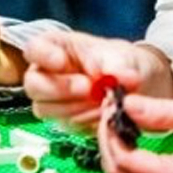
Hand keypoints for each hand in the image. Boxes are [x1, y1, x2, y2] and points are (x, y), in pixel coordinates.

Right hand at [23, 31, 169, 133]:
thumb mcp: (122, 56)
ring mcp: (52, 99)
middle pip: (34, 85)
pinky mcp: (64, 119)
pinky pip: (66, 124)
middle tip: (89, 88)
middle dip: (61, 89)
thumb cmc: (121, 62)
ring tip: (103, 101)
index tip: (62, 62)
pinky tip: (103, 113)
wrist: (138, 85)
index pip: (34, 49)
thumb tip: (119, 77)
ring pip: (46, 109)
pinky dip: (86, 120)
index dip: (44, 56)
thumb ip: (118, 65)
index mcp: (55, 47)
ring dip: (76, 108)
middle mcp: (47, 74)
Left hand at [97, 94, 172, 172]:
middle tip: (109, 115)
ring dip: (112, 156)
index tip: (110, 110)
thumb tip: (127, 106)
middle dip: (107, 142)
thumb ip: (164, 111)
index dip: (110, 134)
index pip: (125, 160)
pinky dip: (124, 167)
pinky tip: (128, 144)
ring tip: (117, 128)